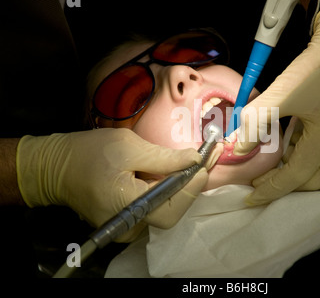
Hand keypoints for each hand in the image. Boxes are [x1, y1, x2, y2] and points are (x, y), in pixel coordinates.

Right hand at [16, 128, 206, 240]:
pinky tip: (171, 173)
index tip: (205, 163)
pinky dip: (166, 191)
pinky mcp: (127, 221)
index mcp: (125, 206)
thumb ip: (163, 158)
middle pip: (171, 212)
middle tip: (203, 162)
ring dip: (180, 188)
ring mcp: (127, 227)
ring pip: (165, 210)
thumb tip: (194, 160)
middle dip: (189, 187)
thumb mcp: (128, 147)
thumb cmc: (89, 153)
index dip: (192, 187)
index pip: (170, 208)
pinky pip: (154, 208)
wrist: (58, 168)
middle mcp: (128, 225)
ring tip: (191, 164)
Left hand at [234, 3, 319, 205]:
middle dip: (286, 185)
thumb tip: (239, 148)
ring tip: (288, 163)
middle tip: (265, 178)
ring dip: (307, 179)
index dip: (272, 189)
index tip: (253, 195)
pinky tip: (310, 152)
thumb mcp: (281, 91)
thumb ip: (256, 120)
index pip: (296, 177)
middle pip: (314, 183)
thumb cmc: (316, 66)